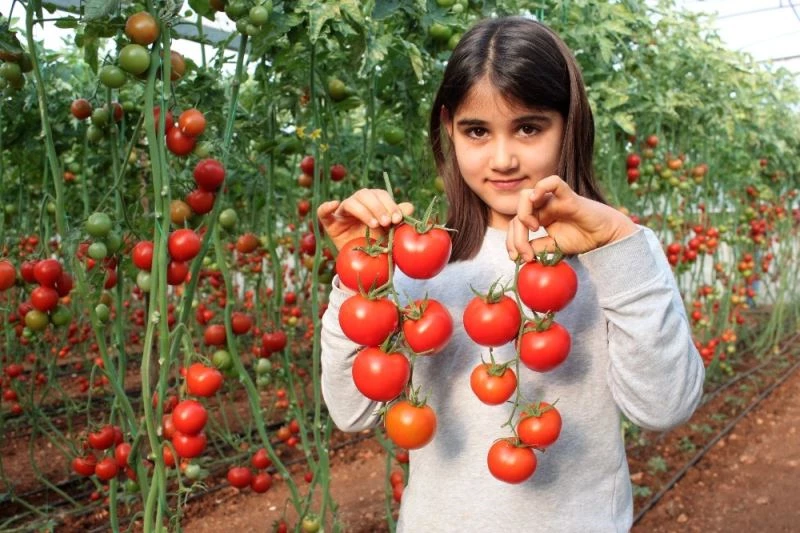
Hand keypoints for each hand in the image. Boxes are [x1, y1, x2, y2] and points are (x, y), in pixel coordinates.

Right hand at [317, 189, 414, 250]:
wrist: (364, 266)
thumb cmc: (378, 246)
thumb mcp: (392, 234)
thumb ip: (399, 220)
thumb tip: (409, 207)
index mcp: (372, 204)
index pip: (380, 195)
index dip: (389, 204)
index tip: (398, 219)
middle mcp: (357, 205)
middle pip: (365, 194)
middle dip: (378, 207)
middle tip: (387, 222)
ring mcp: (342, 214)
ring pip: (350, 202)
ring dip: (363, 210)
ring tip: (374, 224)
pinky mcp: (330, 224)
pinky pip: (323, 212)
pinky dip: (326, 206)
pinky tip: (334, 204)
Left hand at [506, 175, 636, 260]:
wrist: (605, 236)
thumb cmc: (581, 238)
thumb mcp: (553, 247)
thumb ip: (536, 248)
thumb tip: (518, 254)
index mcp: (538, 216)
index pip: (515, 224)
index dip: (511, 241)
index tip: (516, 258)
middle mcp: (543, 206)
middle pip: (517, 213)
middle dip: (516, 236)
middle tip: (525, 254)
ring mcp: (554, 200)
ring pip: (526, 196)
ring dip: (523, 214)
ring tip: (534, 229)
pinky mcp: (568, 196)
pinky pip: (553, 182)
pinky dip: (540, 187)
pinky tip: (535, 200)